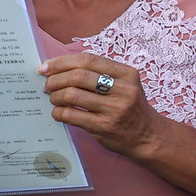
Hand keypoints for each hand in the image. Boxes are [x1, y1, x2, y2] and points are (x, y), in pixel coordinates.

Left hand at [41, 54, 157, 156]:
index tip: (47, 67)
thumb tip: (61, 68)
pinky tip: (59, 112)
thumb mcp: (126, 84)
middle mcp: (123, 89)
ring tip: (54, 99)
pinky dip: (58, 112)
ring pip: (72, 95)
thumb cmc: (131, 107)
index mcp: (127, 73)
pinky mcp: (104, 126)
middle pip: (78, 76)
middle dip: (55, 79)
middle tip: (47, 85)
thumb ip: (100, 74)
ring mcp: (114, 109)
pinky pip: (71, 115)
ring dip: (55, 96)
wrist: (148, 135)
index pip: (88, 60)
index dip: (62, 62)